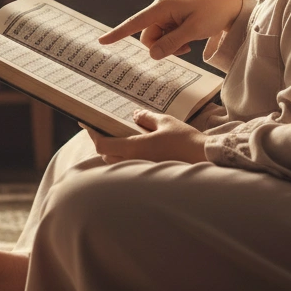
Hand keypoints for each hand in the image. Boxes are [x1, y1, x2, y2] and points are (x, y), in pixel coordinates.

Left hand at [83, 110, 207, 163]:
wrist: (204, 159)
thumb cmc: (185, 139)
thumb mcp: (165, 122)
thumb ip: (146, 118)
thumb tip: (135, 116)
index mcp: (135, 147)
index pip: (102, 145)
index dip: (92, 134)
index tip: (86, 124)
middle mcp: (134, 162)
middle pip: (106, 156)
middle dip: (103, 143)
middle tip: (103, 128)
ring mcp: (141, 171)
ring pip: (117, 164)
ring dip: (114, 152)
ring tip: (120, 137)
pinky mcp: (149, 175)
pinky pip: (130, 167)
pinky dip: (126, 158)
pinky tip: (136, 148)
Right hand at [98, 0, 244, 59]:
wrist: (229, 5)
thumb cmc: (213, 13)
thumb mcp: (193, 30)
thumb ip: (171, 43)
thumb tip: (153, 54)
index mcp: (162, 7)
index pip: (135, 23)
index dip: (118, 33)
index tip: (102, 41)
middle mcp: (161, 9)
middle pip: (147, 37)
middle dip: (161, 47)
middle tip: (183, 47)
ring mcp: (167, 15)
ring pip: (156, 40)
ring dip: (169, 46)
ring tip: (188, 43)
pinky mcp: (173, 20)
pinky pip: (165, 38)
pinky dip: (174, 43)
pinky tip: (188, 40)